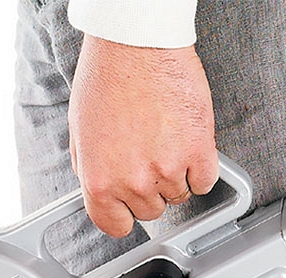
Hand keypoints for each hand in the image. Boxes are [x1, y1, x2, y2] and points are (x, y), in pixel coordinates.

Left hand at [69, 36, 218, 236]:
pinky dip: (200, 168)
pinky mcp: (198, 152)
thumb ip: (91, 168)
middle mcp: (134, 182)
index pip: (115, 225)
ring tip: (165, 139)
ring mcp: (168, 169)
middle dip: (150, 188)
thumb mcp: (80, 130)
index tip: (130, 210)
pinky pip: (205, 181)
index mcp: (100, 180)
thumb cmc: (108, 76)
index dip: (124, 216)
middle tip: (148, 156)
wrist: (138, 44)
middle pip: (151, 210)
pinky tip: (187, 144)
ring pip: (179, 195)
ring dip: (175, 175)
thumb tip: (102, 189)